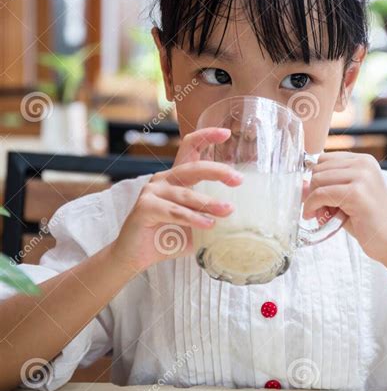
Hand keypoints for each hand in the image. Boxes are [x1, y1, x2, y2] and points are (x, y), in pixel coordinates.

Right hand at [112, 127, 241, 272]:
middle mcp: (164, 179)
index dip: (207, 136)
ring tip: (228, 211)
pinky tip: (209, 225)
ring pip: (186, 193)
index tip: (226, 133)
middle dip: (218, 171)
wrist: (136, 256)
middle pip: (193, 167)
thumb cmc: (168, 238)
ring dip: (209, 203)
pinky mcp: (145, 207)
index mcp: (177, 177)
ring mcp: (152, 191)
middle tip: (238, 180)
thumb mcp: (197, 225)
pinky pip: (174, 211)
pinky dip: (193, 218)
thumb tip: (245, 220)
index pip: (190, 147)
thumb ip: (214, 217)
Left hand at [302, 151, 386, 262]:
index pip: (324, 158)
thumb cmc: (368, 222)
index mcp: (364, 160)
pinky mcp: (356, 192)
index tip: (315, 197)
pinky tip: (318, 218)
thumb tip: (301, 184)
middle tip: (318, 210)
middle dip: (313, 190)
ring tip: (321, 216)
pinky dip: (312, 207)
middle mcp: (364, 164)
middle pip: (318, 168)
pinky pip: (320, 194)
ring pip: (317, 180)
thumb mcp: (345, 198)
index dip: (315, 178)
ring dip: (312, 200)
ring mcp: (361, 176)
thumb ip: (327, 187)